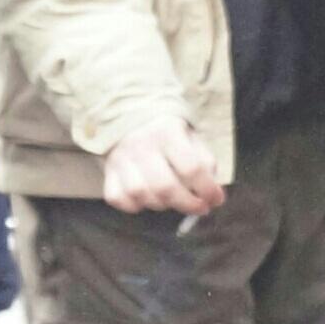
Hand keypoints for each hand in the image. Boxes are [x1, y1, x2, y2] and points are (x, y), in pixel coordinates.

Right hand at [102, 117, 222, 216]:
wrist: (128, 115)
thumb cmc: (167, 133)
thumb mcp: (191, 137)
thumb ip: (205, 162)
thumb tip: (214, 194)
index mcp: (167, 131)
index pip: (191, 167)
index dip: (207, 189)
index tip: (216, 199)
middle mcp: (141, 144)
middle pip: (165, 186)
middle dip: (188, 204)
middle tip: (200, 207)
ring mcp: (121, 158)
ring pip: (141, 194)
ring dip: (162, 204)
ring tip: (173, 200)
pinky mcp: (108, 171)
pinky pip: (119, 198)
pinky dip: (134, 205)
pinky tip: (147, 199)